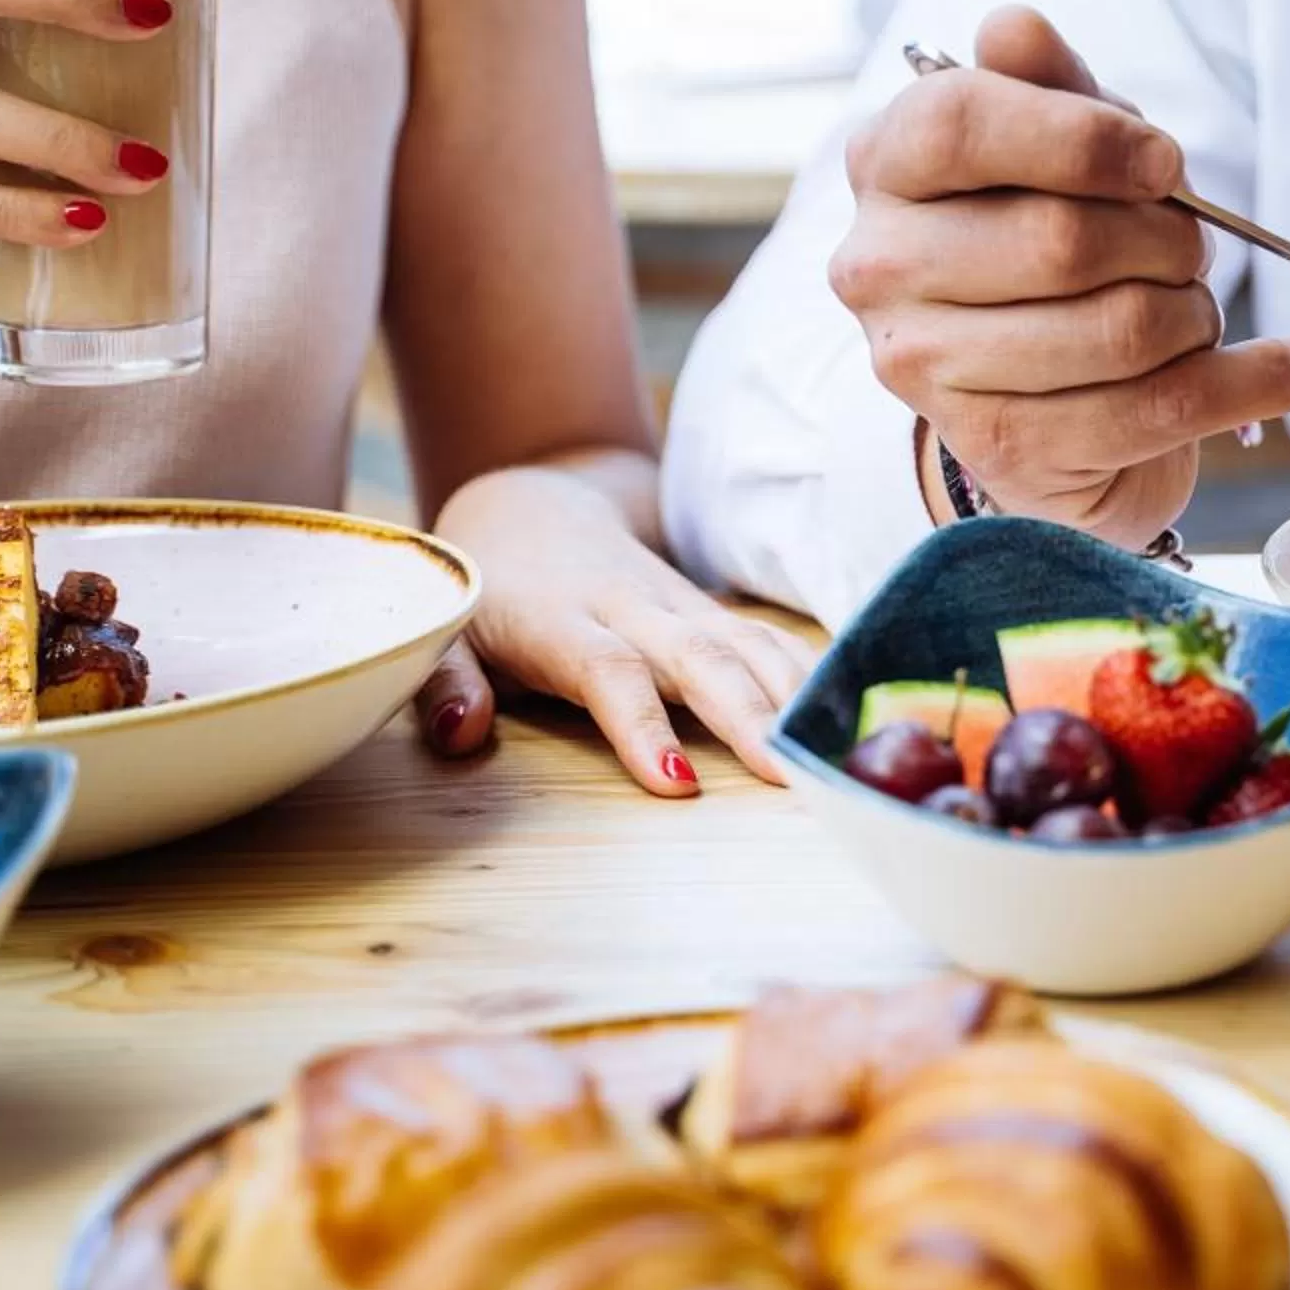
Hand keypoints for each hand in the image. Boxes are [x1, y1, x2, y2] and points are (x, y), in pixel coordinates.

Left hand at [420, 465, 817, 795]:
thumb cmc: (487, 592)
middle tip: (789, 778)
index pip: (610, 669)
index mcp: (560, 619)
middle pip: (700, 653)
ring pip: (747, 640)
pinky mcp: (709, 608)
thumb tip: (462, 733)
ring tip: (831, 758)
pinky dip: (808, 672)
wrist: (530, 507)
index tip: (678, 782)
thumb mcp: (446, 633)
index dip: (643, 724)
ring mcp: (678, 603)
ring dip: (792, 697)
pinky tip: (843, 716)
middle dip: (748, 714)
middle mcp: (629, 606)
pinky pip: (768, 636)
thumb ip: (446, 682)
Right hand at [831, 5, 1289, 549]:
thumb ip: (1050, 86)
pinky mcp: (1003, 451)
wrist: (1042, 403)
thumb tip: (1015, 27)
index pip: (963, 124)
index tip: (1166, 164)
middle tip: (1188, 250)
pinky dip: (1251, 383)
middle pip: (1060, 239)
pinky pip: (1156, 411)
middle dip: (1166, 241)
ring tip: (1193, 310)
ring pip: (1118, 330)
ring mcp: (929, 371)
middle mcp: (880, 269)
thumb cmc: (1050, 247)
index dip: (1086, 139)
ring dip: (1194, 314)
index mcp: (886, 165)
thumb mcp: (1059, 147)